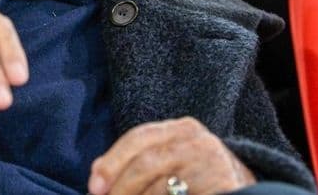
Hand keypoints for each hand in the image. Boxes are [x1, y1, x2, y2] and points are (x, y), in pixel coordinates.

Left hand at [87, 117, 254, 194]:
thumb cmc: (201, 179)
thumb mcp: (172, 161)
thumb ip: (138, 161)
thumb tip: (97, 177)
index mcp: (182, 128)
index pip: (139, 138)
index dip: (112, 162)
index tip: (94, 187)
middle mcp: (199, 141)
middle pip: (146, 162)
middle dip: (121, 188)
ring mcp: (213, 165)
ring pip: (160, 187)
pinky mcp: (223, 186)